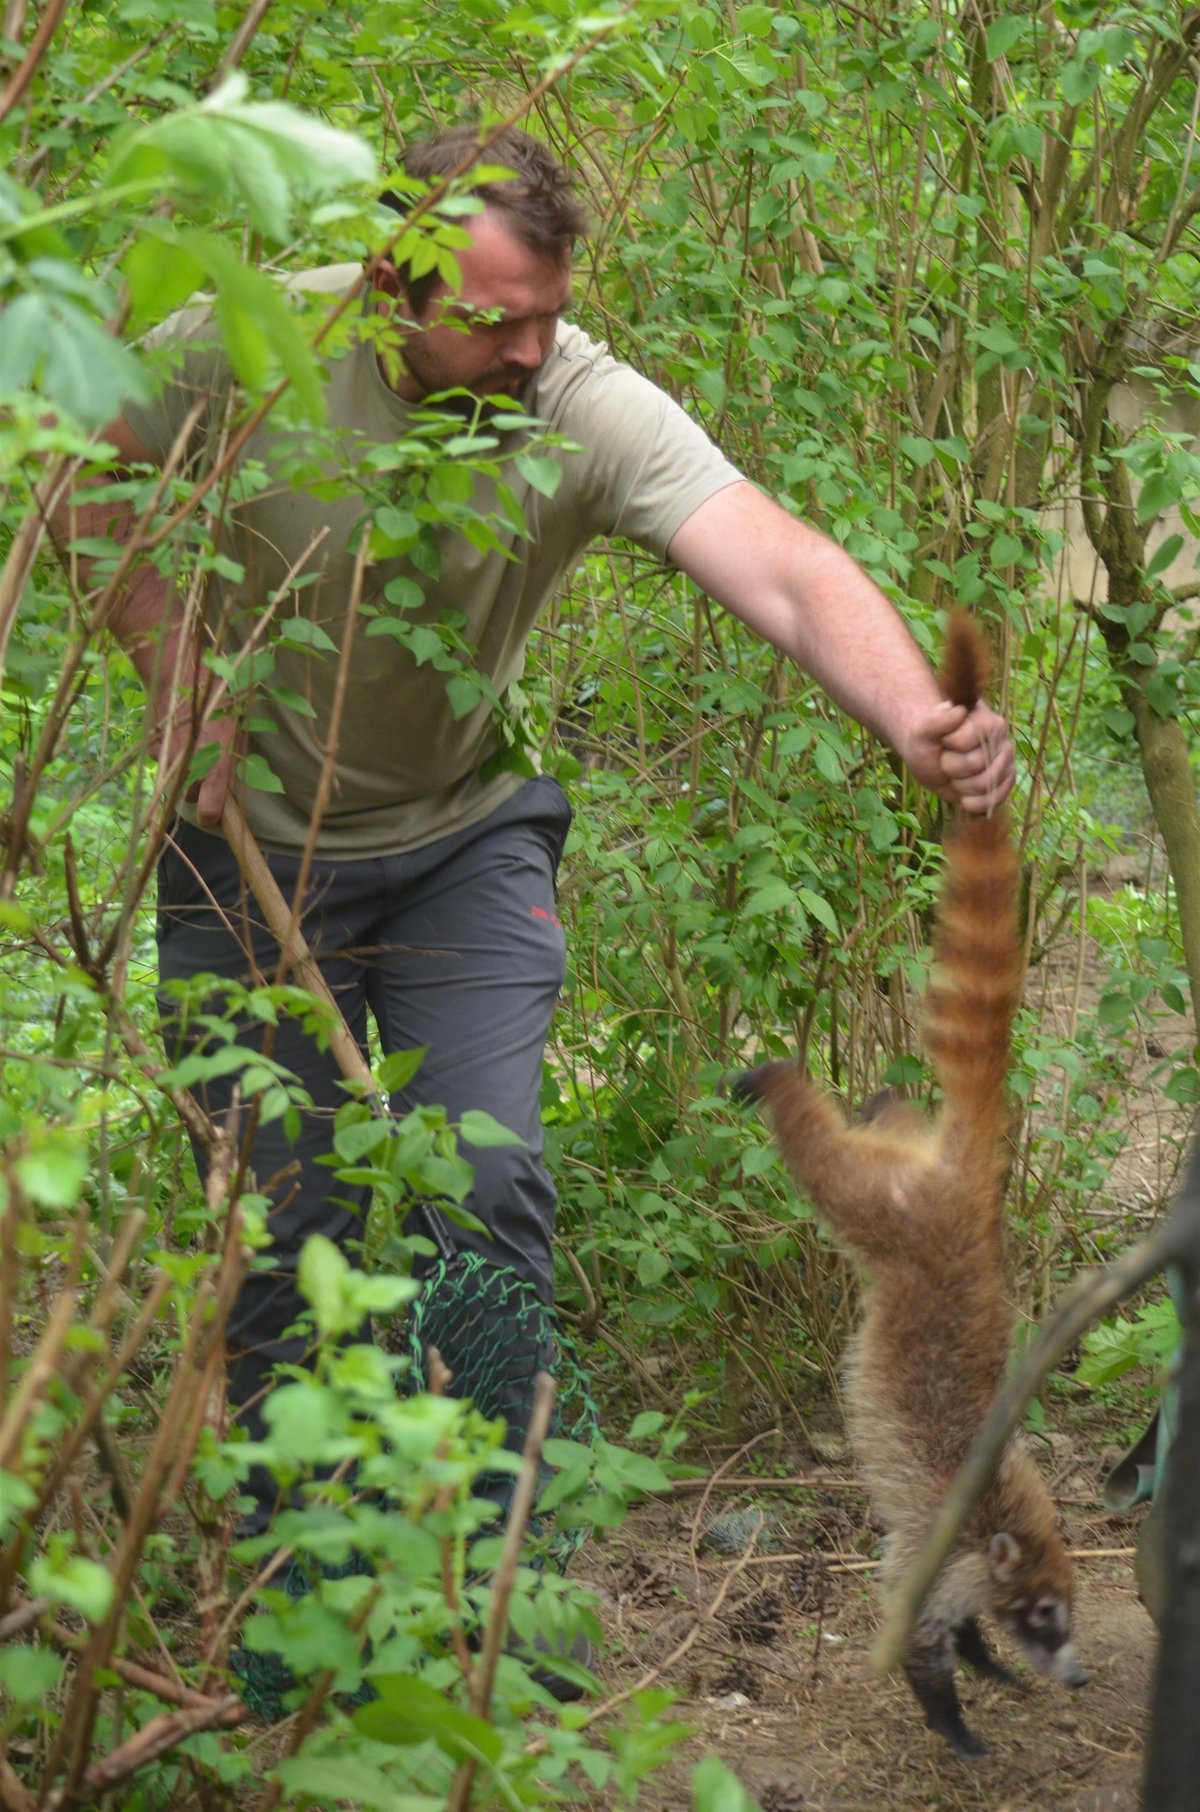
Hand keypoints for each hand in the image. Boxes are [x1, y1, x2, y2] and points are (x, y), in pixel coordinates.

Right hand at [147, 637, 239, 827]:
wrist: (177, 671)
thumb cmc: (217, 696)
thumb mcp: (237, 727)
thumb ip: (233, 759)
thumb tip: (229, 785)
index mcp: (217, 762)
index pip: (211, 806)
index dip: (211, 815)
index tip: (210, 816)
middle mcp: (191, 765)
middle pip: (188, 796)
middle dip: (195, 788)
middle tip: (203, 769)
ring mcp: (168, 759)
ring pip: (173, 778)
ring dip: (181, 769)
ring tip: (190, 742)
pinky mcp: (152, 749)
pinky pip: (162, 759)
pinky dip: (168, 752)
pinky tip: (175, 732)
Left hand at [902, 699, 1014, 813]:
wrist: (930, 758)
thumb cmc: (926, 741)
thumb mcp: (921, 729)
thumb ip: (936, 720)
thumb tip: (959, 712)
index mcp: (982, 718)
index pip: (966, 741)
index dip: (949, 748)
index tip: (943, 742)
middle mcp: (1000, 736)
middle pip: (976, 764)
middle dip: (952, 768)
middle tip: (947, 761)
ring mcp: (1005, 759)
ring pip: (986, 785)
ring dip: (961, 787)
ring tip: (955, 776)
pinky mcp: (1005, 780)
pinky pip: (997, 799)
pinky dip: (976, 804)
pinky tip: (965, 797)